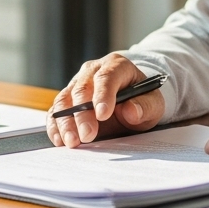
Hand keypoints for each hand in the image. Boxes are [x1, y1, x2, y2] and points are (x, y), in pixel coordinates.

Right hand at [46, 53, 164, 147]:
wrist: (131, 99)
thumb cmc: (142, 99)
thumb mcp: (153, 103)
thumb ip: (145, 106)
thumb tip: (132, 111)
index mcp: (117, 66)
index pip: (107, 77)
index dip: (103, 95)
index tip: (103, 114)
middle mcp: (93, 71)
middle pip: (82, 89)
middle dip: (83, 115)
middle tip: (87, 135)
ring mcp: (77, 83)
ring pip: (65, 99)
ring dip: (66, 122)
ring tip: (72, 141)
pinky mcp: (67, 98)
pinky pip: (57, 110)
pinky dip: (55, 125)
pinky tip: (59, 139)